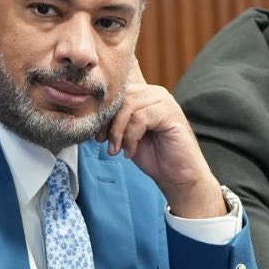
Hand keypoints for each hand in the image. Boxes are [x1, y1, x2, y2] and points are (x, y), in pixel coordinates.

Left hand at [103, 60, 224, 217]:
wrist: (177, 175)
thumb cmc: (153, 155)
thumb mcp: (126, 135)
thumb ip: (114, 121)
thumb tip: (92, 114)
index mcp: (144, 94)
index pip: (117, 92)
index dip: (103, 112)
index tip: (97, 134)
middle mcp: (155, 93)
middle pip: (121, 97)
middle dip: (108, 121)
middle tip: (103, 142)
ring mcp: (165, 101)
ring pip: (129, 106)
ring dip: (117, 131)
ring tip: (116, 150)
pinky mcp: (171, 113)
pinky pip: (140, 118)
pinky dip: (131, 138)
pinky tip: (130, 152)